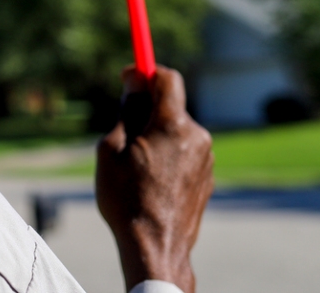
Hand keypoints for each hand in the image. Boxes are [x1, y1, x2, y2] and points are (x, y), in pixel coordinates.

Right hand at [95, 66, 213, 292]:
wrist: (155, 248)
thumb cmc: (126, 198)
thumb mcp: (112, 148)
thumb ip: (127, 110)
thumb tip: (135, 81)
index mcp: (173, 125)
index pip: (167, 78)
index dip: (146, 71)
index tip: (128, 76)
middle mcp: (197, 137)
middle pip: (171, 106)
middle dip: (147, 110)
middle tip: (122, 129)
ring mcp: (206, 159)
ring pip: (177, 131)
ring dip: (157, 136)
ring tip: (133, 166)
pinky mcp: (207, 178)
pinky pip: (185, 153)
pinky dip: (168, 156)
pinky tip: (150, 181)